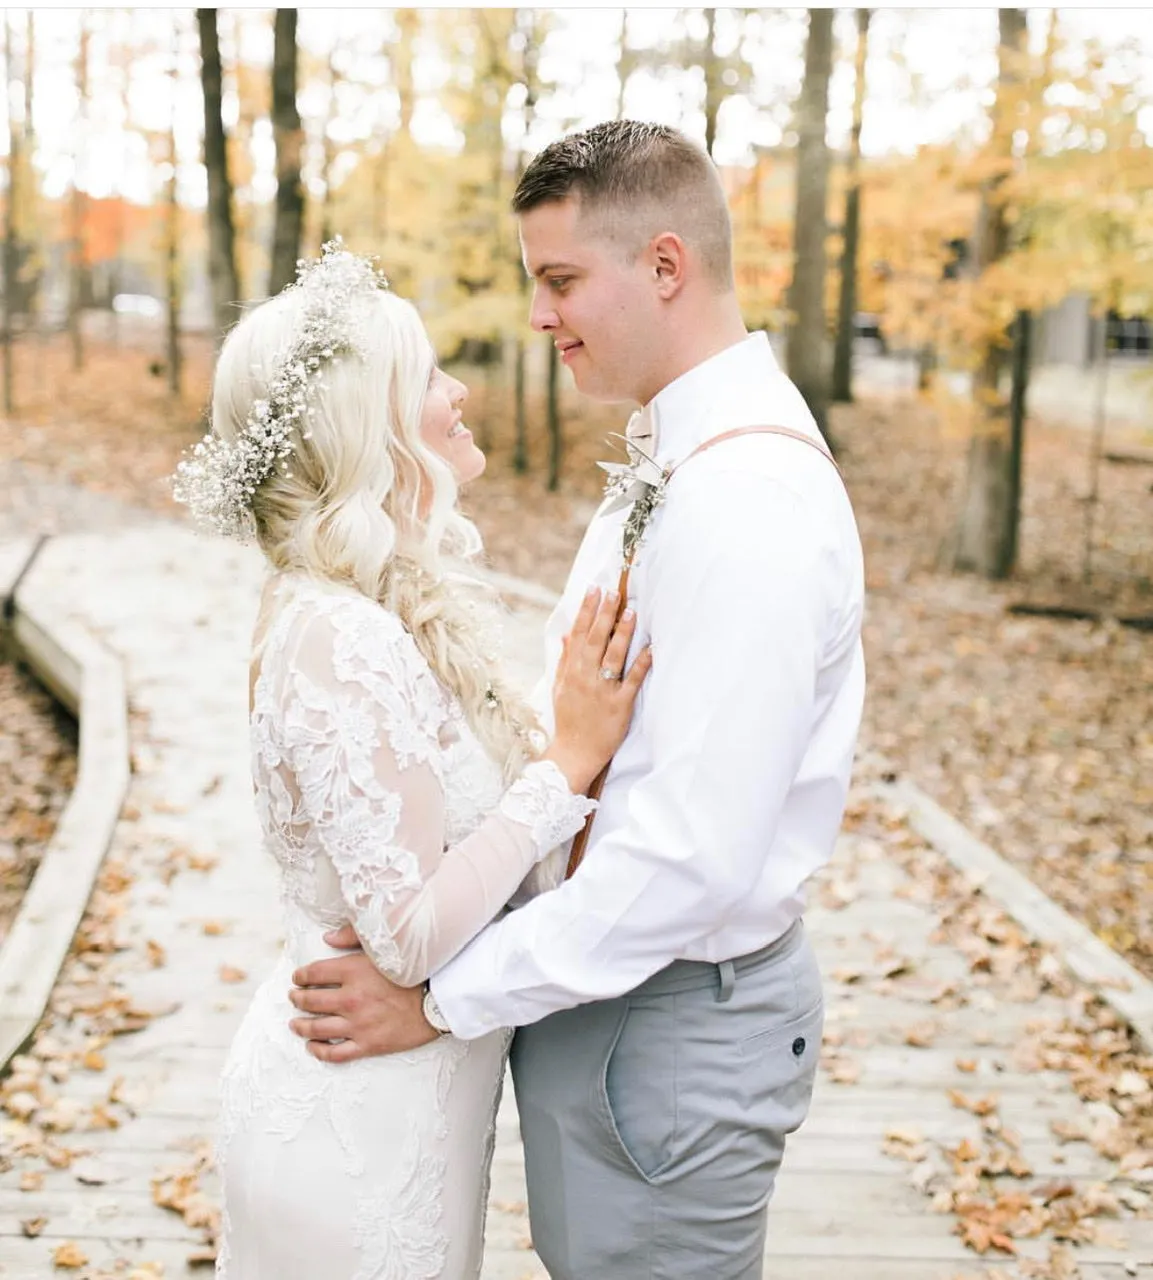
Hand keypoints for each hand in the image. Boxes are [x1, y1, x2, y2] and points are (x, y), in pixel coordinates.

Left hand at [288, 925, 437, 1061]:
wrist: (438, 1002)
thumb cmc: (414, 973)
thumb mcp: (384, 949)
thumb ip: (353, 938)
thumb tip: (327, 938)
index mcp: (353, 971)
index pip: (314, 973)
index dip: (301, 975)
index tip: (298, 977)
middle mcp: (351, 998)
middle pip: (310, 1001)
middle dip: (298, 999)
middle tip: (295, 997)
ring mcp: (357, 1024)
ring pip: (316, 1029)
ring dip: (301, 1026)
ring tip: (296, 1024)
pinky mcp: (367, 1044)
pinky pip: (334, 1053)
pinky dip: (319, 1051)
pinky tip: (312, 1046)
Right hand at [543, 585, 652, 793]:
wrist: (573, 752)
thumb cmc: (568, 720)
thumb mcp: (559, 688)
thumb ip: (564, 660)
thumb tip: (567, 635)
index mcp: (571, 671)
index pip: (579, 634)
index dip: (586, 611)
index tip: (593, 590)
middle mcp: (585, 677)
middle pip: (596, 640)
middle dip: (604, 614)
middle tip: (613, 592)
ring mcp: (602, 691)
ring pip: (613, 656)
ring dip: (623, 633)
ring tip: (631, 612)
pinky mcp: (619, 705)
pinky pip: (632, 681)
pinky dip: (642, 664)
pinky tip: (651, 648)